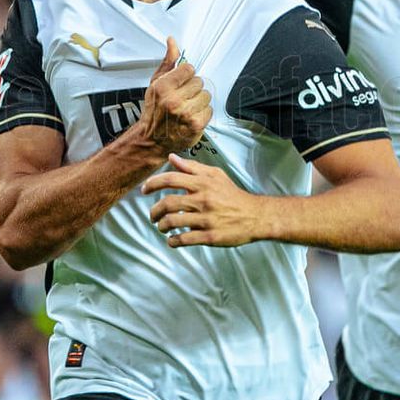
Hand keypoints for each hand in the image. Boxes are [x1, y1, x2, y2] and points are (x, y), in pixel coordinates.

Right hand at [134, 38, 210, 155]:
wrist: (152, 139)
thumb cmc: (154, 111)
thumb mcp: (155, 83)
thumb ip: (168, 62)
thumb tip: (172, 42)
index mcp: (163, 87)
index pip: (189, 68)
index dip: (185, 76)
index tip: (180, 83)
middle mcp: (174, 100)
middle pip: (199, 82)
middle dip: (192, 89)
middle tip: (182, 97)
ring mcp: (186, 113)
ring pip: (206, 95)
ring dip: (198, 101)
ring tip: (187, 107)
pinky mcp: (196, 125)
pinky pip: (210, 110)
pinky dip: (202, 113)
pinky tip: (191, 116)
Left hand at [143, 154, 261, 247]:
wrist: (255, 216)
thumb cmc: (232, 195)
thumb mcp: (215, 176)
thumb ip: (192, 167)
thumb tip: (171, 158)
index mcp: (203, 183)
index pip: (170, 179)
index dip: (152, 184)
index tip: (144, 190)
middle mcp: (203, 200)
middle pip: (167, 203)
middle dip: (154, 211)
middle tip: (153, 216)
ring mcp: (206, 219)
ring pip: (172, 222)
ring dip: (162, 226)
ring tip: (162, 227)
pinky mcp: (210, 237)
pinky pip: (184, 239)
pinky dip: (173, 241)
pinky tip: (172, 240)